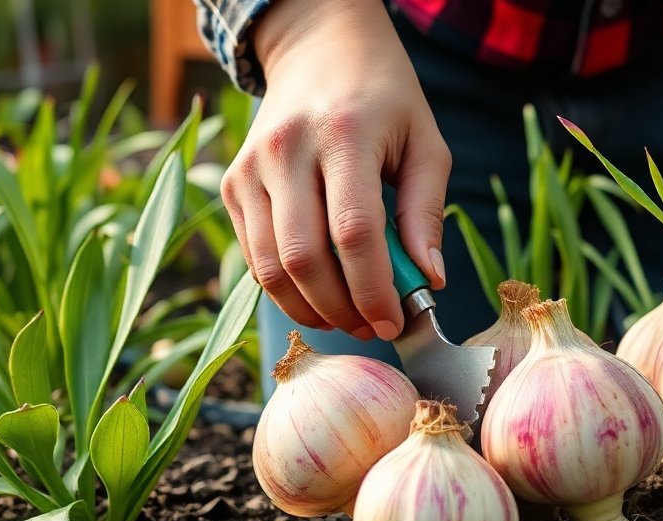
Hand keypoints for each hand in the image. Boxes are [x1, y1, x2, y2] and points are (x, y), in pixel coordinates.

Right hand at [221, 0, 449, 340]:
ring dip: (312, 309)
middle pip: (305, 258)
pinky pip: (254, 257)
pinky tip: (321, 297)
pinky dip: (286, 290)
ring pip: (270, 267)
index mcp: (343, 134)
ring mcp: (250, 168)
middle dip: (343, 309)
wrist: (319, 49)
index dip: (374, 290)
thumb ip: (427, 212)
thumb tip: (431, 281)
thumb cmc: (385, 99)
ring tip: (350, 320)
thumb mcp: (425, 143)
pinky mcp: (231, 184)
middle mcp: (286, 150)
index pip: (354, 233)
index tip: (397, 322)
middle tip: (376, 329)